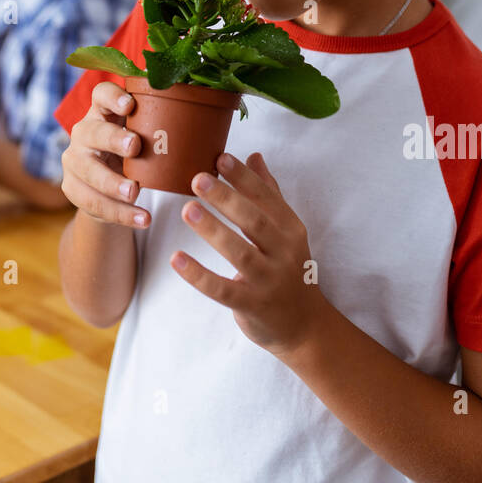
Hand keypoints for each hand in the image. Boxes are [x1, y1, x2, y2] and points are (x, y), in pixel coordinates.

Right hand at [61, 81, 150, 227]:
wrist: (107, 188)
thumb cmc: (132, 153)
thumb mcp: (142, 136)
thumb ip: (161, 128)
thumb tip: (208, 123)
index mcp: (102, 112)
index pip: (101, 94)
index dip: (113, 96)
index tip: (131, 103)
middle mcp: (84, 132)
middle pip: (91, 131)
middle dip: (113, 139)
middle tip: (136, 146)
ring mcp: (74, 161)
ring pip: (89, 171)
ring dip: (113, 183)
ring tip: (135, 192)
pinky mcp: (73, 188)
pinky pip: (95, 203)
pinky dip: (121, 213)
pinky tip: (142, 219)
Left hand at [171, 150, 323, 359]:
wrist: (305, 326)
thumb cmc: (289, 270)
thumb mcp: (287, 232)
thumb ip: (269, 194)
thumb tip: (254, 156)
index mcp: (291, 230)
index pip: (267, 198)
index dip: (244, 178)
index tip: (220, 157)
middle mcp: (284, 253)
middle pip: (254, 221)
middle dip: (226, 198)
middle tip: (198, 178)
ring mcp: (269, 280)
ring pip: (240, 253)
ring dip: (213, 230)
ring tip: (188, 210)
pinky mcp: (252, 305)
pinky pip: (222, 290)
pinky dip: (199, 275)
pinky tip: (176, 259)